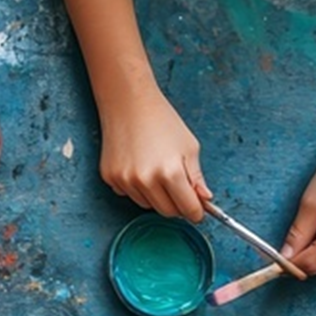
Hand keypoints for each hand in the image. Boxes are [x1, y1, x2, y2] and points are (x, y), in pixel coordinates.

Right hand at [98, 91, 210, 221]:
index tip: (198, 211)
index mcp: (170, 172)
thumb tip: (205, 199)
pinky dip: (137, 188)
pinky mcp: (110, 177)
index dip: (196, 212)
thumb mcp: (189, 147)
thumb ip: (196, 177)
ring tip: (157, 171)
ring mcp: (125, 180)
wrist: (129, 104)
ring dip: (156, 196)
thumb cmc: (162, 121)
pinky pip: (128, 195)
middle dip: (177, 205)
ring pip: (147, 205)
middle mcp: (146, 180)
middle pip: (167, 212)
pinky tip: (139, 166)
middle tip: (180, 190)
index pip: (188, 209)